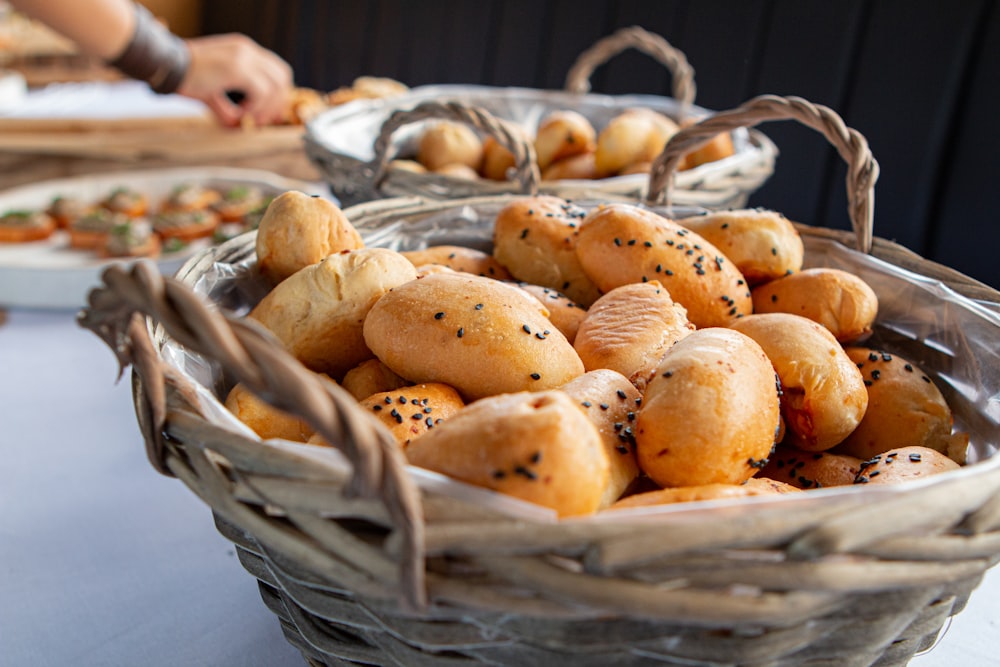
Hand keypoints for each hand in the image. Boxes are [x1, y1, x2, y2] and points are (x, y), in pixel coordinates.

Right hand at [178, 33, 293, 126]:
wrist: (165, 65)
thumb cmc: (185, 78)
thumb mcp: (212, 93)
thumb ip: (229, 109)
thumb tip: (237, 127)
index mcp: (243, 50)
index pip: (277, 69)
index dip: (278, 93)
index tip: (270, 113)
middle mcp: (247, 50)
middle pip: (282, 76)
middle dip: (278, 102)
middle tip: (263, 120)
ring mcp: (244, 57)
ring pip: (275, 86)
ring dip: (266, 108)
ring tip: (249, 119)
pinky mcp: (237, 68)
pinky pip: (262, 92)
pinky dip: (256, 107)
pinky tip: (240, 113)